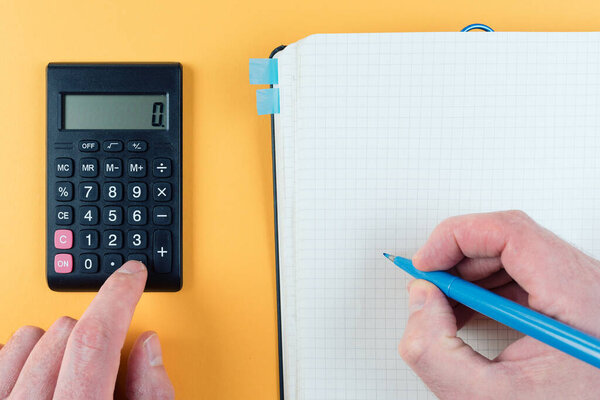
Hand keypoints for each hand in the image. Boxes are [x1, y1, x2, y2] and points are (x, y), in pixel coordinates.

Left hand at [0, 261, 173, 398]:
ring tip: (70, 375)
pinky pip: (1, 352)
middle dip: (94, 335)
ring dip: (56, 346)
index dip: (119, 297)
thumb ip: (150, 393)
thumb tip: (148, 347)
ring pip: (29, 336)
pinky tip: (38, 375)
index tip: (131, 276)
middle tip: (105, 364)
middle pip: (67, 331)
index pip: (95, 339)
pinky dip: (23, 356)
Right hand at [400, 211, 599, 399]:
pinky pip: (520, 275)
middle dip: (456, 259)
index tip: (425, 263)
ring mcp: (580, 293)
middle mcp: (587, 288)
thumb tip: (420, 296)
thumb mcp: (482, 398)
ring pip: (512, 255)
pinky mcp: (570, 301)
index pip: (513, 234)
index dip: (457, 237)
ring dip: (467, 275)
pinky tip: (464, 313)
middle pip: (510, 240)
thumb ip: (433, 348)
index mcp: (578, 302)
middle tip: (426, 286)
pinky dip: (484, 289)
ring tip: (442, 307)